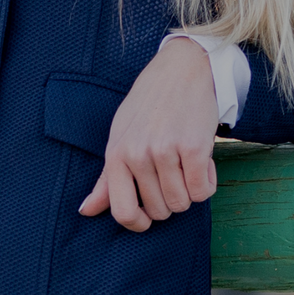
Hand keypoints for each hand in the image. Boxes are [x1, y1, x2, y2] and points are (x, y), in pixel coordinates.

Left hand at [81, 36, 220, 231]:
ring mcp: (165, 151)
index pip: (121, 211)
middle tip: (173, 174)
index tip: (148, 218)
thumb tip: (85, 211)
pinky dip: (207, 183)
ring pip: (182, 203)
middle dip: (170, 200)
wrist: (182, 71)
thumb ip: (107, 178)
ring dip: (190, 192)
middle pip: (160, 211)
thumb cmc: (148, 107)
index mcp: (116, 155)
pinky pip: (203, 191)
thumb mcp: (120, 138)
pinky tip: (202, 163)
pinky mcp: (194, 148)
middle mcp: (138, 155)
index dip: (138, 223)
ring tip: (187, 165)